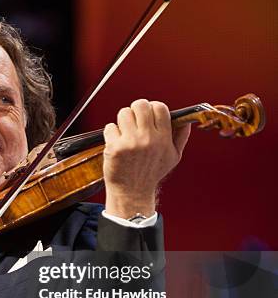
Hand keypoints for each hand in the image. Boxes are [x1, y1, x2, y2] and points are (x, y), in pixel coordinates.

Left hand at [103, 99, 190, 218]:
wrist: (132, 192)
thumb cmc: (151, 173)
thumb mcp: (173, 157)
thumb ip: (180, 137)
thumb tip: (186, 120)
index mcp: (163, 139)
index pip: (159, 107)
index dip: (152, 107)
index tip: (147, 115)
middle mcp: (148, 139)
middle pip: (140, 105)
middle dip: (135, 109)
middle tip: (133, 119)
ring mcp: (130, 143)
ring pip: (123, 113)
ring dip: (122, 120)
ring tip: (124, 131)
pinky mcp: (114, 148)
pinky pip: (110, 127)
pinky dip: (110, 133)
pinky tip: (115, 143)